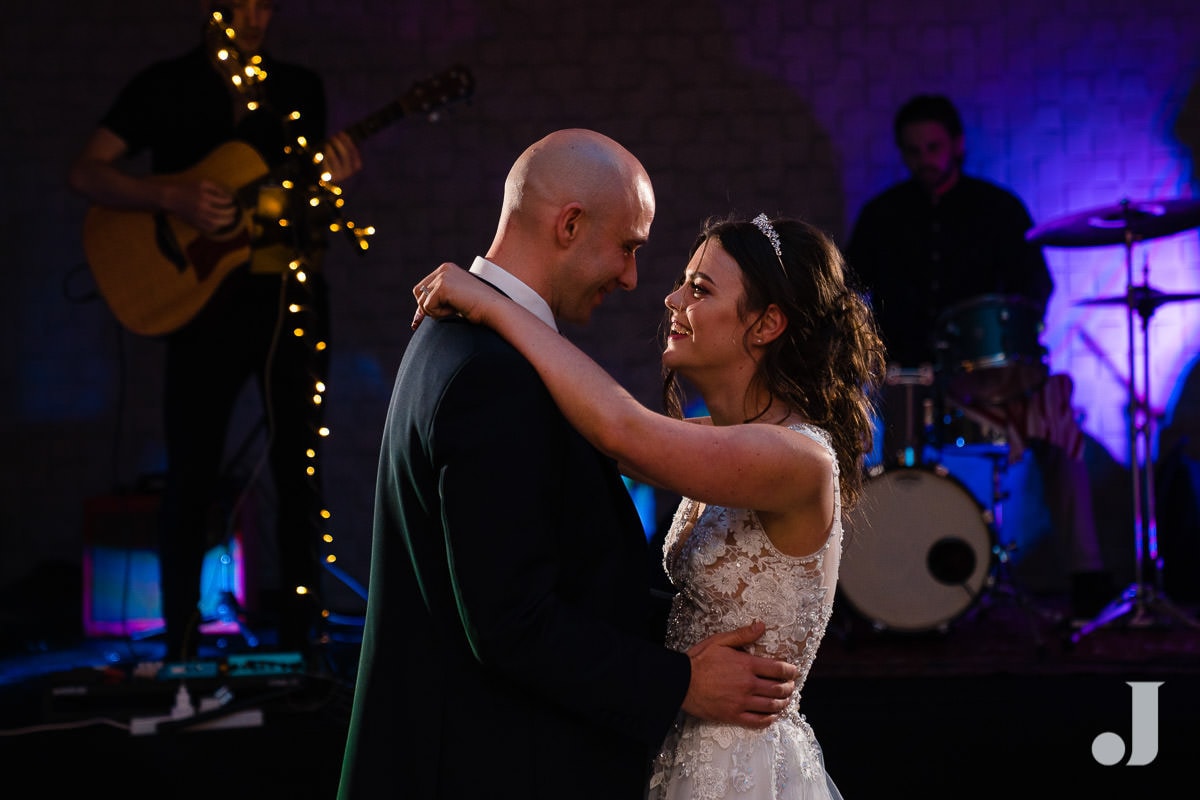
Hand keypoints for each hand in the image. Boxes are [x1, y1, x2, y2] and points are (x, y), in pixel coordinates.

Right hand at [163, 179, 236, 233]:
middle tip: (235, 211)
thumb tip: (228, 196)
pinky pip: (208, 228)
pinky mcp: (194, 222)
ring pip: (216, 223)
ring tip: (231, 219)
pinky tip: (219, 224)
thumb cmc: (186, 188)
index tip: (232, 200)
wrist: (170, 197)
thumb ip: (216, 188)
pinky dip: (216, 227)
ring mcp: (198, 216)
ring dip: (226, 222)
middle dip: (231, 213)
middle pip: (222, 213)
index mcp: (204, 196)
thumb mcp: (201, 183)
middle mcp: (202, 207)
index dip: (230, 201)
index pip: (223, 200)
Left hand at [321, 132, 362, 182]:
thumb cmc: (337, 168)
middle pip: (345, 154)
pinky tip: (323, 153)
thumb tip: (343, 135)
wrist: (330, 187)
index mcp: (355, 167)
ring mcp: (339, 176)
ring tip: (328, 144)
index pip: (354, 152)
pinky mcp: (329, 178)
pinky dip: (324, 156)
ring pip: (334, 158)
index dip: (348, 141)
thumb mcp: (344, 160)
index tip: (342, 133)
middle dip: (339, 143)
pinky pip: (326, 164)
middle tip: (333, 137)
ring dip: (330, 148)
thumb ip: (345, 149)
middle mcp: (349, 173)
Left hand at [411, 262, 488, 329]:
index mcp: (447, 269)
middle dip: (427, 307)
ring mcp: (443, 276)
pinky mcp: (442, 286)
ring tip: (454, 309)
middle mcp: (444, 269)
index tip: (431, 316)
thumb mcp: (455, 301)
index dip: (425, 304)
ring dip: (435, 311)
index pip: (422, 287)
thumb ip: (438, 301)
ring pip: (422, 301)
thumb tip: (417, 316)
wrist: (494, 309)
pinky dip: (439, 314)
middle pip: (417, 292)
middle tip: (447, 312)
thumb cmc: (478, 309)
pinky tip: (456, 310)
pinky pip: (428, 306)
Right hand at [680, 621, 797, 728]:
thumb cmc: (699, 660)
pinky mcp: (733, 716)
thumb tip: (762, 626)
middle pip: (778, 689)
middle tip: (791, 686)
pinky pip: (758, 721)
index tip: (794, 671)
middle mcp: (748, 685)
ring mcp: (741, 702)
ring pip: (771, 706)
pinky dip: (769, 719)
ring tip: (785, 700)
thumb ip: (742, 635)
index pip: (778, 669)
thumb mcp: (719, 641)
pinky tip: (772, 716)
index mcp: (746, 665)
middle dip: (789, 687)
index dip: (790, 671)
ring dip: (783, 703)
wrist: (681, 682)